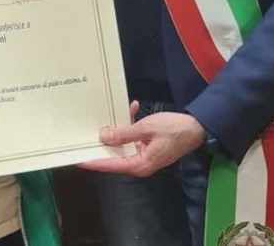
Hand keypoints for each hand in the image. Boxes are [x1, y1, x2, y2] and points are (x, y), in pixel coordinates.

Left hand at [78, 100, 205, 177]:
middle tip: (82, 134)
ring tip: (106, 116)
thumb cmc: (174, 129)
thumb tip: (103, 137)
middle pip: (113, 156)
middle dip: (100, 143)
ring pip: (122, 144)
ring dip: (117, 129)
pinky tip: (131, 108)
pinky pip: (133, 138)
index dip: (92, 161)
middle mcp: (139, 164)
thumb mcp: (147, 128)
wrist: (197, 128)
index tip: (76, 157)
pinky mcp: (147, 147)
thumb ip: (124, 133)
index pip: (109, 165)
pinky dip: (130, 125)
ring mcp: (144, 155)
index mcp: (139, 164)